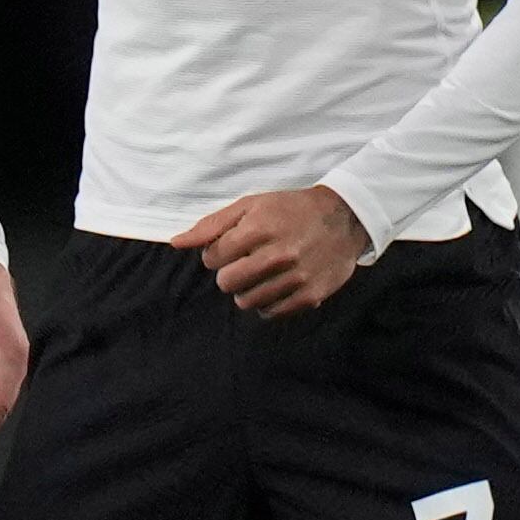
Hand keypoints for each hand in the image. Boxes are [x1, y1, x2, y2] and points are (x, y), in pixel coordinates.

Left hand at [174, 186, 370, 317]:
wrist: (342, 218)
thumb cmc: (289, 209)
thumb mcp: (250, 206)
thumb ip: (211, 225)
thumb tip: (176, 243)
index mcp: (259, 228)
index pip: (213, 257)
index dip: (217, 253)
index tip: (233, 247)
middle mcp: (277, 254)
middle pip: (226, 282)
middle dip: (230, 273)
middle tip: (247, 261)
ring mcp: (295, 278)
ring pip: (246, 301)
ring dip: (248, 289)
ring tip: (263, 273)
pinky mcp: (309, 296)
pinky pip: (270, 313)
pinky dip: (268, 303)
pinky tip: (277, 285)